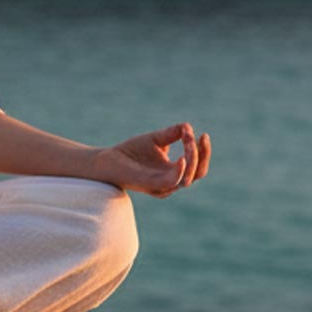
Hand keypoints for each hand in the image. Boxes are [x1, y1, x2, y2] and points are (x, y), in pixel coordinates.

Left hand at [93, 123, 210, 197]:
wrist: (108, 159)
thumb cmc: (132, 151)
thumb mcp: (156, 139)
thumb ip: (172, 134)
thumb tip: (188, 126)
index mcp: (174, 172)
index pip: (198, 166)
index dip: (203, 152)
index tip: (203, 134)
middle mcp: (171, 181)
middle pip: (198, 173)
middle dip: (201, 155)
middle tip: (196, 136)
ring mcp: (162, 185)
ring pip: (187, 178)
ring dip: (191, 159)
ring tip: (188, 140)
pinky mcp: (150, 184)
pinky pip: (170, 182)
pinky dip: (179, 171)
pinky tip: (182, 158)